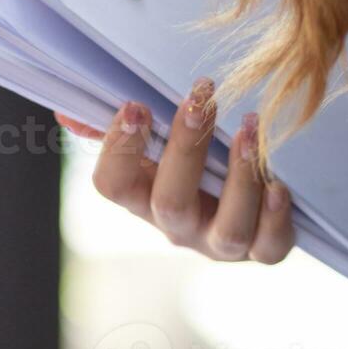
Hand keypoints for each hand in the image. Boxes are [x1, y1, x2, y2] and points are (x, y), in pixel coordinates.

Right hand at [57, 78, 293, 262]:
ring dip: (240, 179)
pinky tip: (279, 183)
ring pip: (227, 230)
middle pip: (169, 203)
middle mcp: (177, 228)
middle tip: (201, 98)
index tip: (135, 105)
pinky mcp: (262, 250)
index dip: (119, 150)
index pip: (113, 186)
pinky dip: (276, 218)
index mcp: (142, 200)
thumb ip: (115, 129)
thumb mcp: (153, 147)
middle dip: (185, 148)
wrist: (246, 208)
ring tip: (249, 129)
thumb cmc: (193, 165)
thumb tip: (68, 110)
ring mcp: (220, 244)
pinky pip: (270, 247)